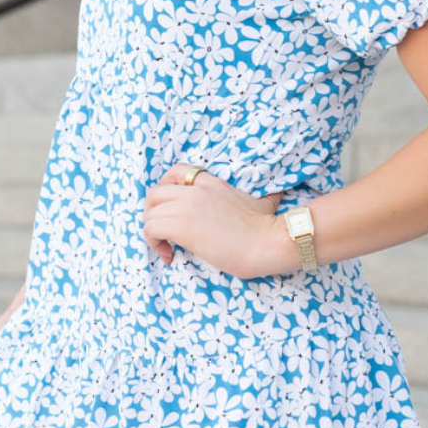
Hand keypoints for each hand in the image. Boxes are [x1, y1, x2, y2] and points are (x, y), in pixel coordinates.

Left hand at [141, 166, 297, 278]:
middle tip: (164, 233)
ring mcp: (186, 207)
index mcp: (210, 182)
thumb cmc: (267, 229)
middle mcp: (194, 190)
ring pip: (149, 213)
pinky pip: (150, 230)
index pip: (175, 172)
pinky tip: (169, 255)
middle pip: (154, 194)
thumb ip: (260, 195)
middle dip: (153, 214)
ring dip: (152, 232)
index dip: (165, 191)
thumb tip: (278, 196)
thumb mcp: (261, 202)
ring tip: (167, 248)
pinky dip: (153, 244)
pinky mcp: (181, 226)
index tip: (171, 210)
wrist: (268, 242)